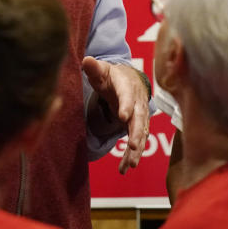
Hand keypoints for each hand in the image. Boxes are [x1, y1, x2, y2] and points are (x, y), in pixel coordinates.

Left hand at [82, 57, 150, 173]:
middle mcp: (137, 102)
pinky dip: (132, 155)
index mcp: (127, 87)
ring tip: (131, 165)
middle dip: (136, 133)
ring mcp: (140, 116)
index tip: (123, 117)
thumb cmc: (112, 76)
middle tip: (133, 146)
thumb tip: (86, 60)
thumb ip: (94, 68)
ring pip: (141, 133)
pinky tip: (125, 168)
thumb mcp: (102, 71)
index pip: (127, 96)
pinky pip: (137, 142)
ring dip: (136, 149)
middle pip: (139, 118)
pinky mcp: (138, 127)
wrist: (130, 80)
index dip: (126, 105)